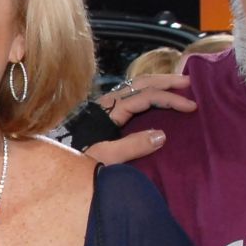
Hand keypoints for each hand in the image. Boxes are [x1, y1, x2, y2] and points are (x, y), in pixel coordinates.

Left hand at [82, 72, 196, 164]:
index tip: (191, 107)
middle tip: (188, 82)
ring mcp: (105, 106)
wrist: (53, 164)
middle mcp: (108, 103)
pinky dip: (147, 92)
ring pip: (135, 86)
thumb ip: (132, 147)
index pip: (146, 96)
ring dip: (157, 83)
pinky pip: (130, 96)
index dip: (170, 99)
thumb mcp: (105, 158)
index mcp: (110, 110)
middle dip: (166, 81)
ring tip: (177, 85)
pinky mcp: (104, 114)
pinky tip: (155, 98)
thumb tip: (162, 135)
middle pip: (141, 83)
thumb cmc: (76, 161)